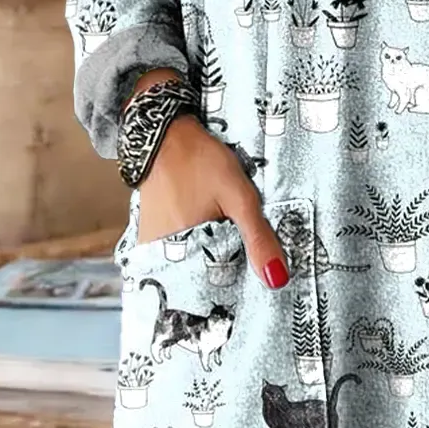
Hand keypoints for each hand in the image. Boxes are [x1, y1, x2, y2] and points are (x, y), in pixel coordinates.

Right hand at [135, 113, 289, 289]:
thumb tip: (277, 279)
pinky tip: (211, 238)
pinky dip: (196, 249)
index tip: (253, 291)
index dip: (235, 291)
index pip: (212, 292)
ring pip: (189, 266)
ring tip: (230, 250)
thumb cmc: (200, 161)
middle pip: (199, 280)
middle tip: (243, 265)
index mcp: (182, 252)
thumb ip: (258, 237)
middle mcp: (161, 255)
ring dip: (209, 262)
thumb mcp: (239, 197)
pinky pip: (178, 252)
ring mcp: (153, 245)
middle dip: (223, 277)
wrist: (165, 135)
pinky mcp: (151, 234)